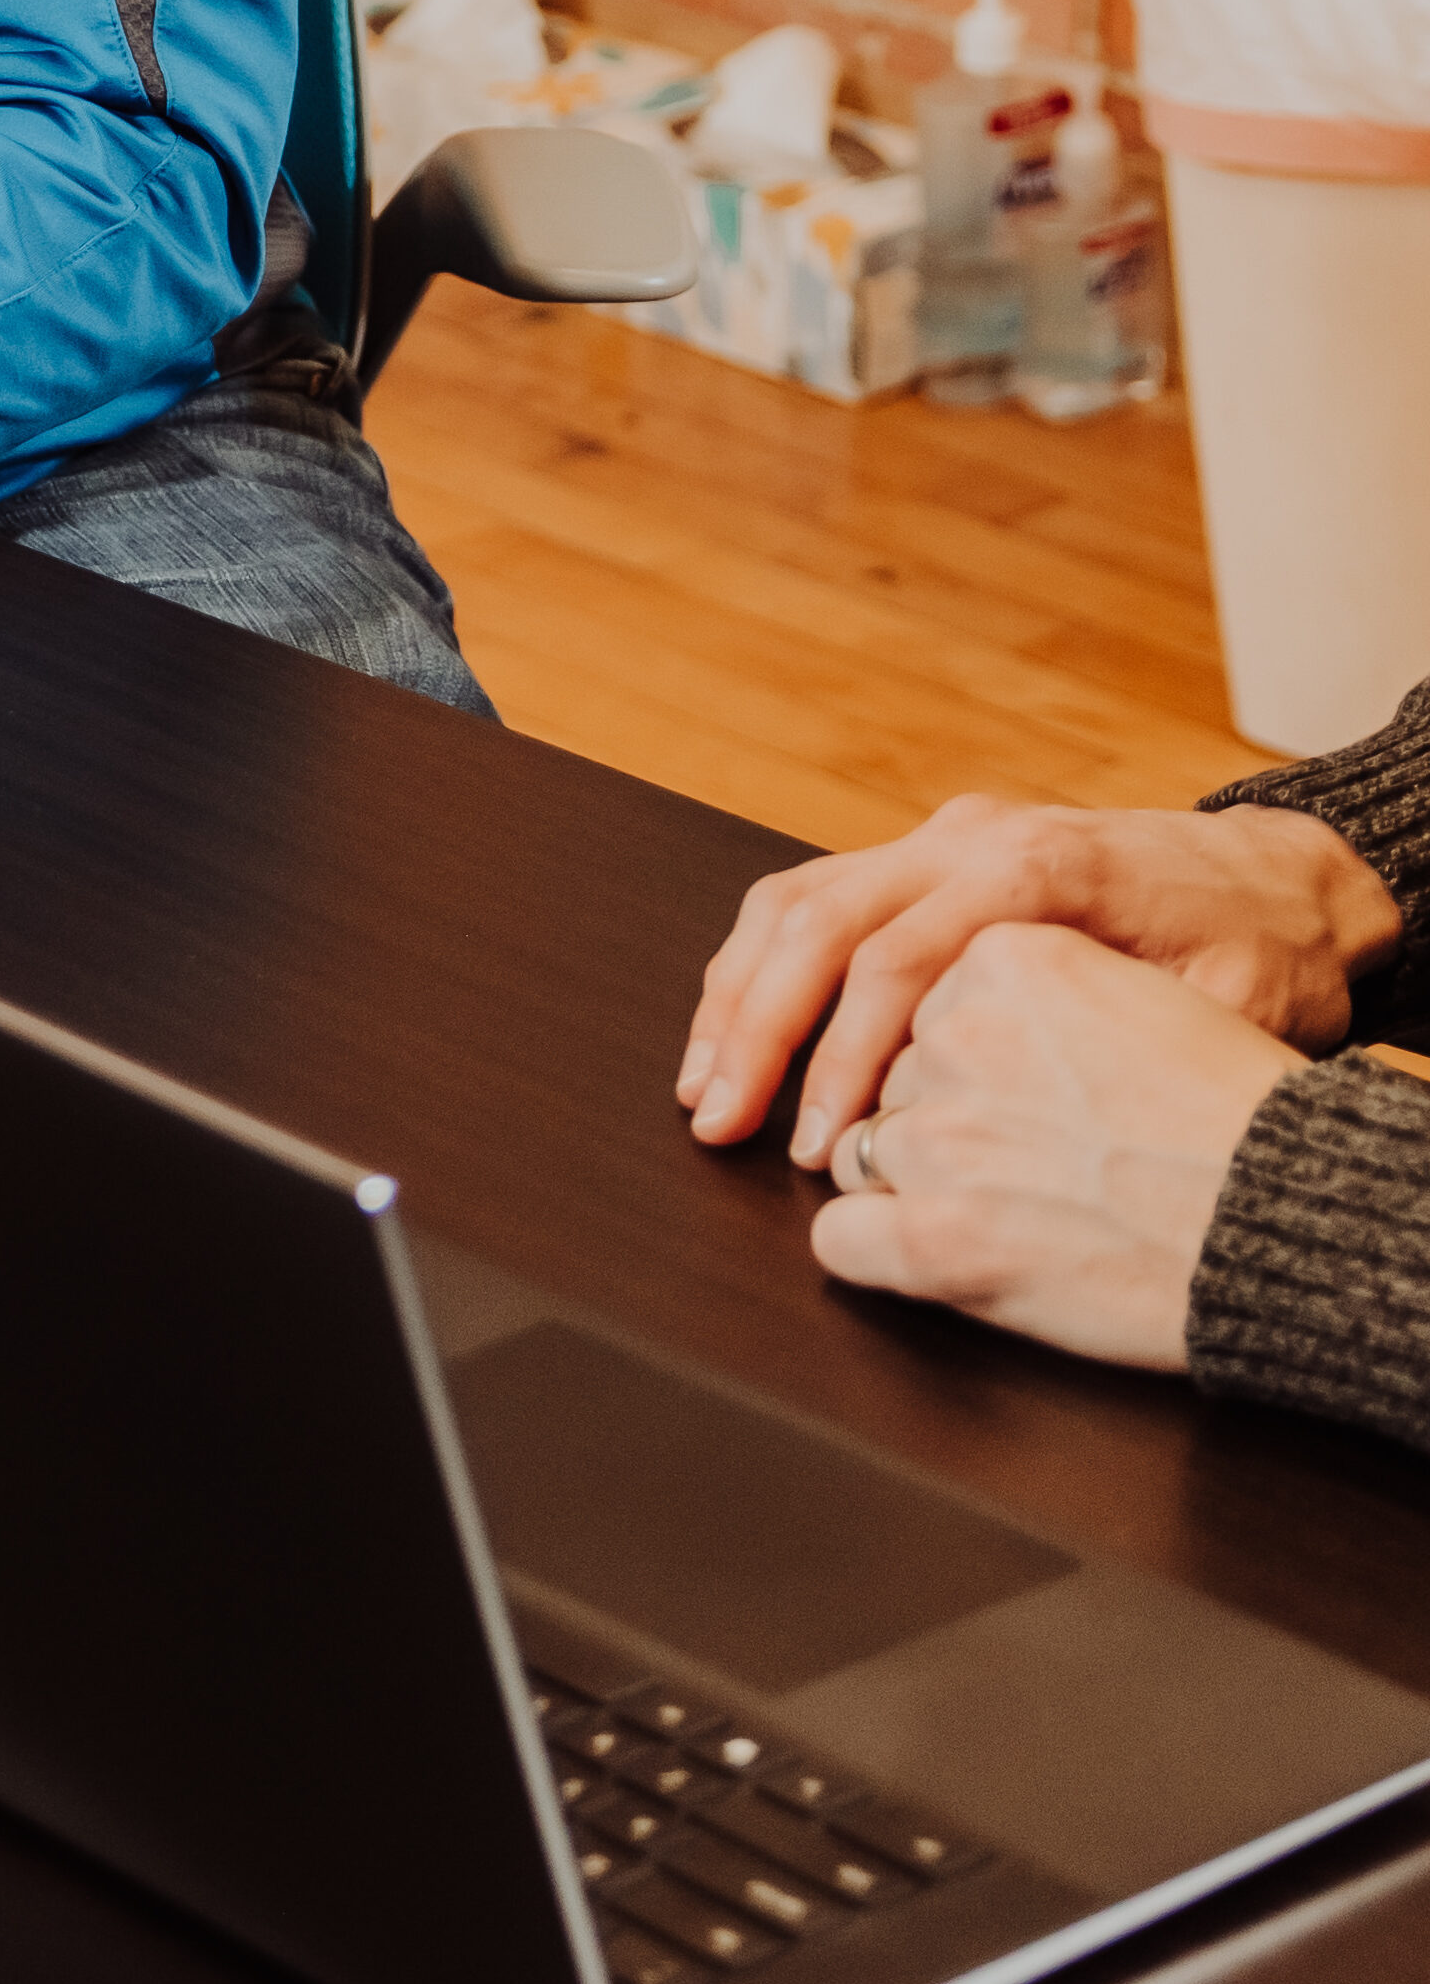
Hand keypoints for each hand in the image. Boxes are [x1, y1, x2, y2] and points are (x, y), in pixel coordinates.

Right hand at [681, 791, 1396, 1165]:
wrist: (1281, 876)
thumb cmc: (1264, 951)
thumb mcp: (1223, 1005)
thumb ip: (1108, 1044)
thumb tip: (1003, 1118)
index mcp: (1037, 868)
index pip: (893, 961)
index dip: (841, 1060)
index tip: (818, 1144)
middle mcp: (970, 838)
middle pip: (819, 921)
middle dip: (753, 1028)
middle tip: (715, 1117)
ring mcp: (941, 839)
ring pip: (796, 899)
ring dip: (736, 994)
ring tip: (701, 1082)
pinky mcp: (927, 856)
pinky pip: (815, 897)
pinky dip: (762, 965)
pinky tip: (737, 1025)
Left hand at [806, 925, 1303, 1372]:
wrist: (1298, 1211)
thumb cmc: (1241, 1113)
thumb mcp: (1136, 995)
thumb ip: (1038, 992)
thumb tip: (959, 1016)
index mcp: (1005, 956)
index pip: (923, 997)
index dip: (966, 1058)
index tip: (1014, 1091)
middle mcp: (956, 1035)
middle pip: (898, 1076)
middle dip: (943, 1119)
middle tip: (1028, 1162)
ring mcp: (942, 1137)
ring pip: (866, 1149)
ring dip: (915, 1182)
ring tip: (1012, 1210)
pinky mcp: (942, 1238)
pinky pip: (841, 1238)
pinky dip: (871, 1251)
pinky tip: (927, 1254)